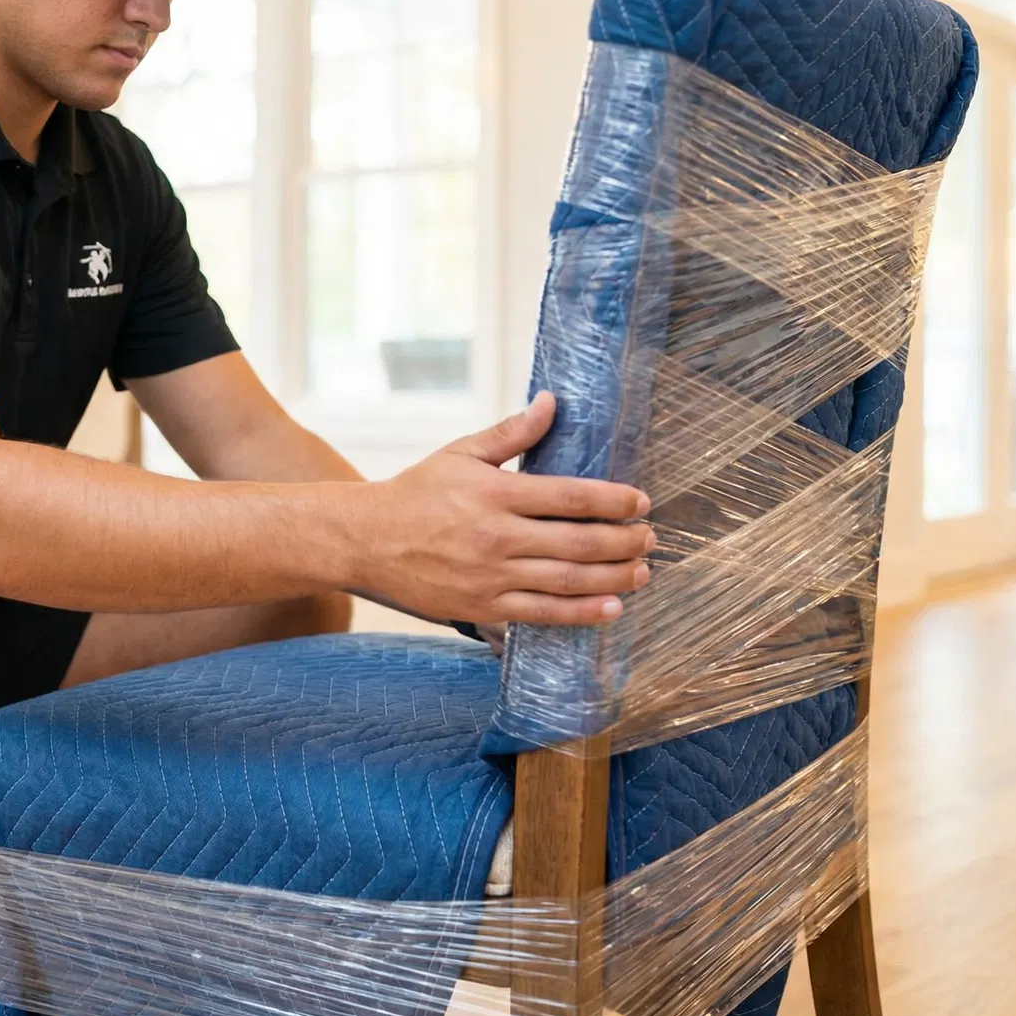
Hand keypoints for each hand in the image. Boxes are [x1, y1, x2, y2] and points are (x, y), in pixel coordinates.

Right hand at [348, 392, 652, 626]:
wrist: (365, 541)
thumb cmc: (415, 493)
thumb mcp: (460, 454)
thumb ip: (510, 433)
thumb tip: (551, 402)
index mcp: (495, 493)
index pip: (571, 496)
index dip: (615, 500)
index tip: (642, 502)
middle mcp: (497, 536)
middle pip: (579, 541)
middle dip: (624, 541)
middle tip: (651, 537)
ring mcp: (491, 576)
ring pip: (569, 581)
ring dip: (614, 577)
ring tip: (643, 571)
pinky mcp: (483, 607)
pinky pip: (544, 614)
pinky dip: (583, 612)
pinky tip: (612, 607)